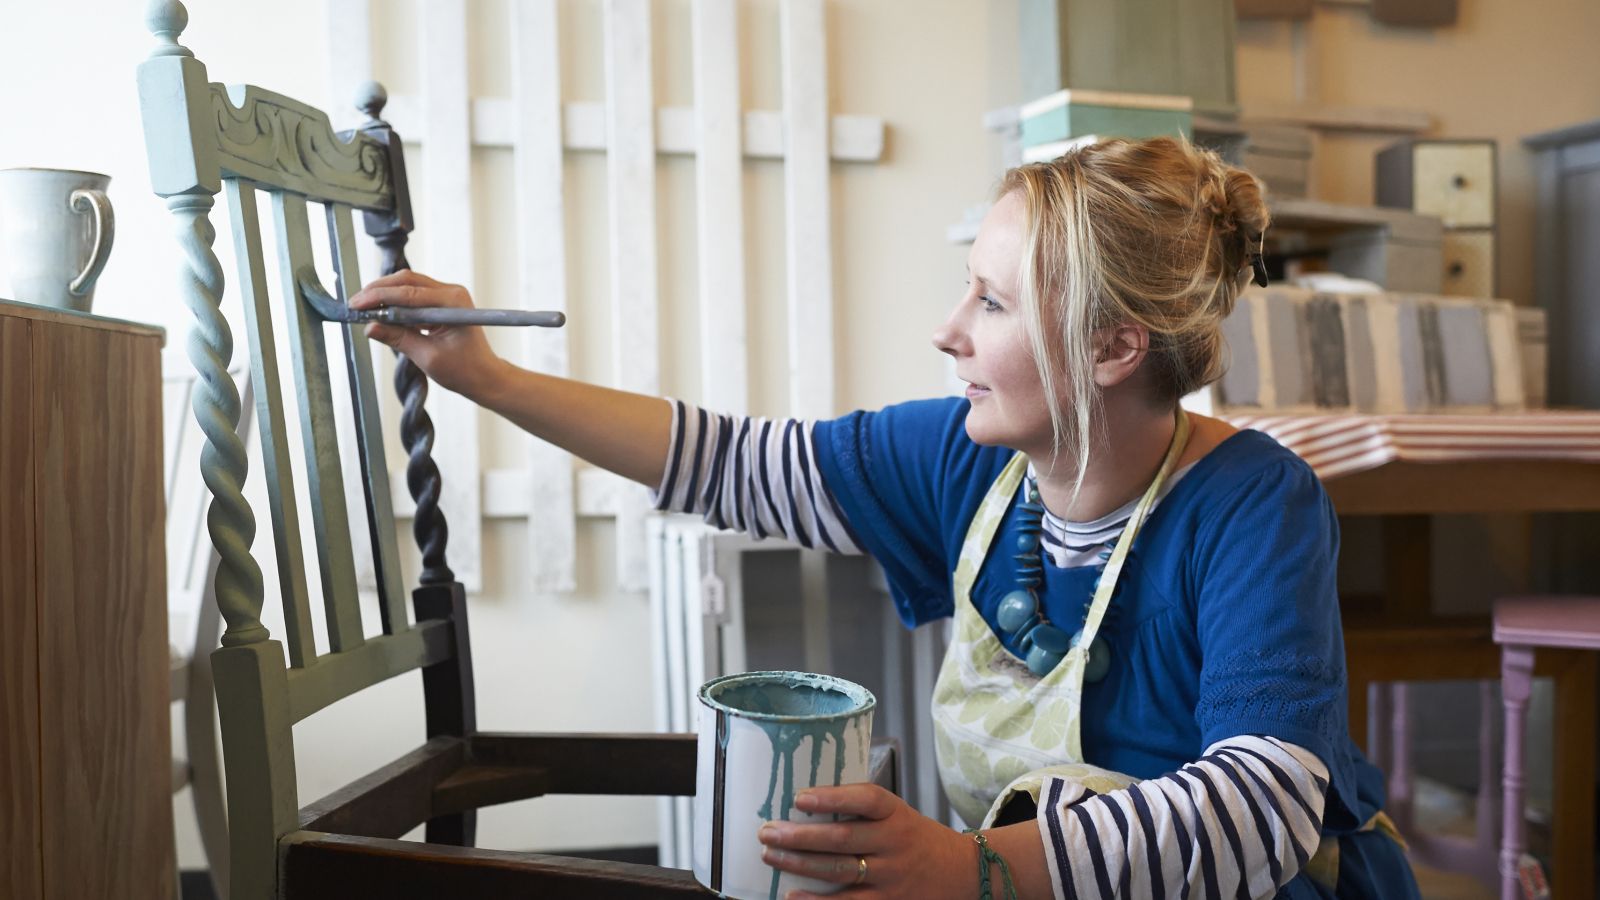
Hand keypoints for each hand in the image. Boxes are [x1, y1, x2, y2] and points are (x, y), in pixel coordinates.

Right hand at [348, 269, 504, 398]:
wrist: (485, 376)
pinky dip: (396, 302)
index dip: (379, 298)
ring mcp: (448, 295)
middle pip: (407, 281)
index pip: (408, 294)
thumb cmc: (464, 370)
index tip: (356, 305)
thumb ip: (399, 339)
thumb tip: (370, 328)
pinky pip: (414, 296)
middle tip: (355, 304)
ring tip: (362, 308)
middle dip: (378, 291)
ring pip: (409, 285)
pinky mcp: (443, 302)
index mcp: (453, 303)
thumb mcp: (427, 357)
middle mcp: (452, 292)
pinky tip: (379, 312)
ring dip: (385, 295)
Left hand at [758, 784, 974, 899]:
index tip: (799, 796)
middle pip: (842, 838)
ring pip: (840, 871)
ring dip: (800, 864)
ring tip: (770, 855)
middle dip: (799, 835)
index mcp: (895, 813)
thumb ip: (861, 810)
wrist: (961, 872)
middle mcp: (894, 843)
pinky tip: (792, 896)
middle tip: (767, 831)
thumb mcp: (897, 814)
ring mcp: (890, 877)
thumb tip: (805, 801)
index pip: (865, 799)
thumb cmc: (915, 837)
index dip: (832, 798)